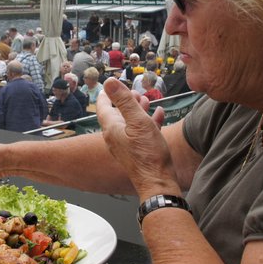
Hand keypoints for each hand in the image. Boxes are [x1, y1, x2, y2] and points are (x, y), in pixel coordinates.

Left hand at [96, 78, 176, 198]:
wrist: (158, 182)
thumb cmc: (148, 153)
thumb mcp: (138, 121)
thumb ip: (124, 101)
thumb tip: (109, 81)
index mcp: (111, 128)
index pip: (103, 106)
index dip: (107, 93)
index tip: (111, 84)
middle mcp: (115, 138)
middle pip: (117, 114)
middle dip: (126, 101)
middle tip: (134, 92)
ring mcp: (126, 146)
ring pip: (129, 123)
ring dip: (138, 110)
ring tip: (147, 100)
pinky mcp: (137, 153)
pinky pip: (140, 133)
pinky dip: (148, 123)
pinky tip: (159, 115)